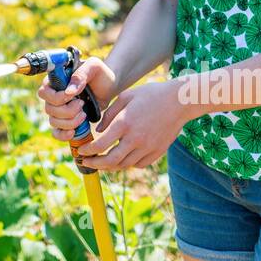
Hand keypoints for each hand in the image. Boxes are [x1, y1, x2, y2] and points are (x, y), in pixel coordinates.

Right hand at [37, 57, 117, 140]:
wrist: (110, 86)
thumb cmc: (100, 74)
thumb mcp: (93, 67)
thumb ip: (81, 75)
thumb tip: (68, 92)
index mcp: (56, 80)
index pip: (44, 92)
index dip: (56, 98)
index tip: (73, 96)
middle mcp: (54, 95)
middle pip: (49, 109)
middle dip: (67, 111)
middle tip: (82, 104)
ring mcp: (59, 109)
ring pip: (53, 122)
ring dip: (69, 122)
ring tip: (84, 115)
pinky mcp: (66, 121)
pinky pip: (56, 133)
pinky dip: (63, 135)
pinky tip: (73, 132)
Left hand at [74, 80, 188, 170]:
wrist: (179, 101)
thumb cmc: (150, 95)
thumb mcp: (126, 97)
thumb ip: (109, 114)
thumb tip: (97, 130)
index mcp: (125, 123)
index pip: (100, 144)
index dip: (87, 151)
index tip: (80, 151)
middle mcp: (135, 138)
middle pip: (111, 161)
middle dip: (95, 164)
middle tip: (85, 162)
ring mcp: (147, 147)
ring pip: (124, 165)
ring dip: (110, 166)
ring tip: (101, 162)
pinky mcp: (157, 152)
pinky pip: (138, 164)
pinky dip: (127, 164)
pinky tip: (122, 158)